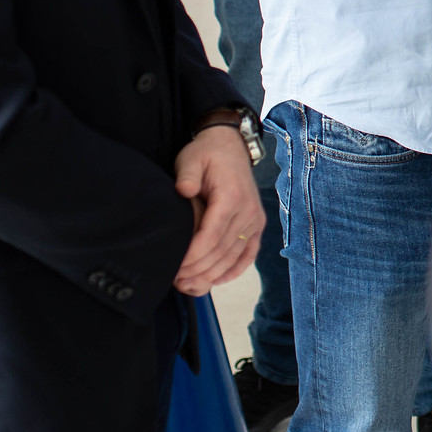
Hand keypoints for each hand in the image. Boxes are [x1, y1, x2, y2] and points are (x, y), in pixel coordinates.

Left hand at [171, 127, 264, 296]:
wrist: (231, 146)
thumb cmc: (207, 154)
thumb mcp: (192, 158)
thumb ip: (188, 175)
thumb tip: (184, 191)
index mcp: (232, 197)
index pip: (211, 236)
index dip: (193, 256)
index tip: (175, 267)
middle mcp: (248, 211)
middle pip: (222, 250)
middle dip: (198, 270)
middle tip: (175, 280)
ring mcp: (255, 219)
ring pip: (234, 256)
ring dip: (212, 274)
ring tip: (189, 285)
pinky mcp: (257, 224)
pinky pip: (249, 253)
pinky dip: (235, 269)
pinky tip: (218, 280)